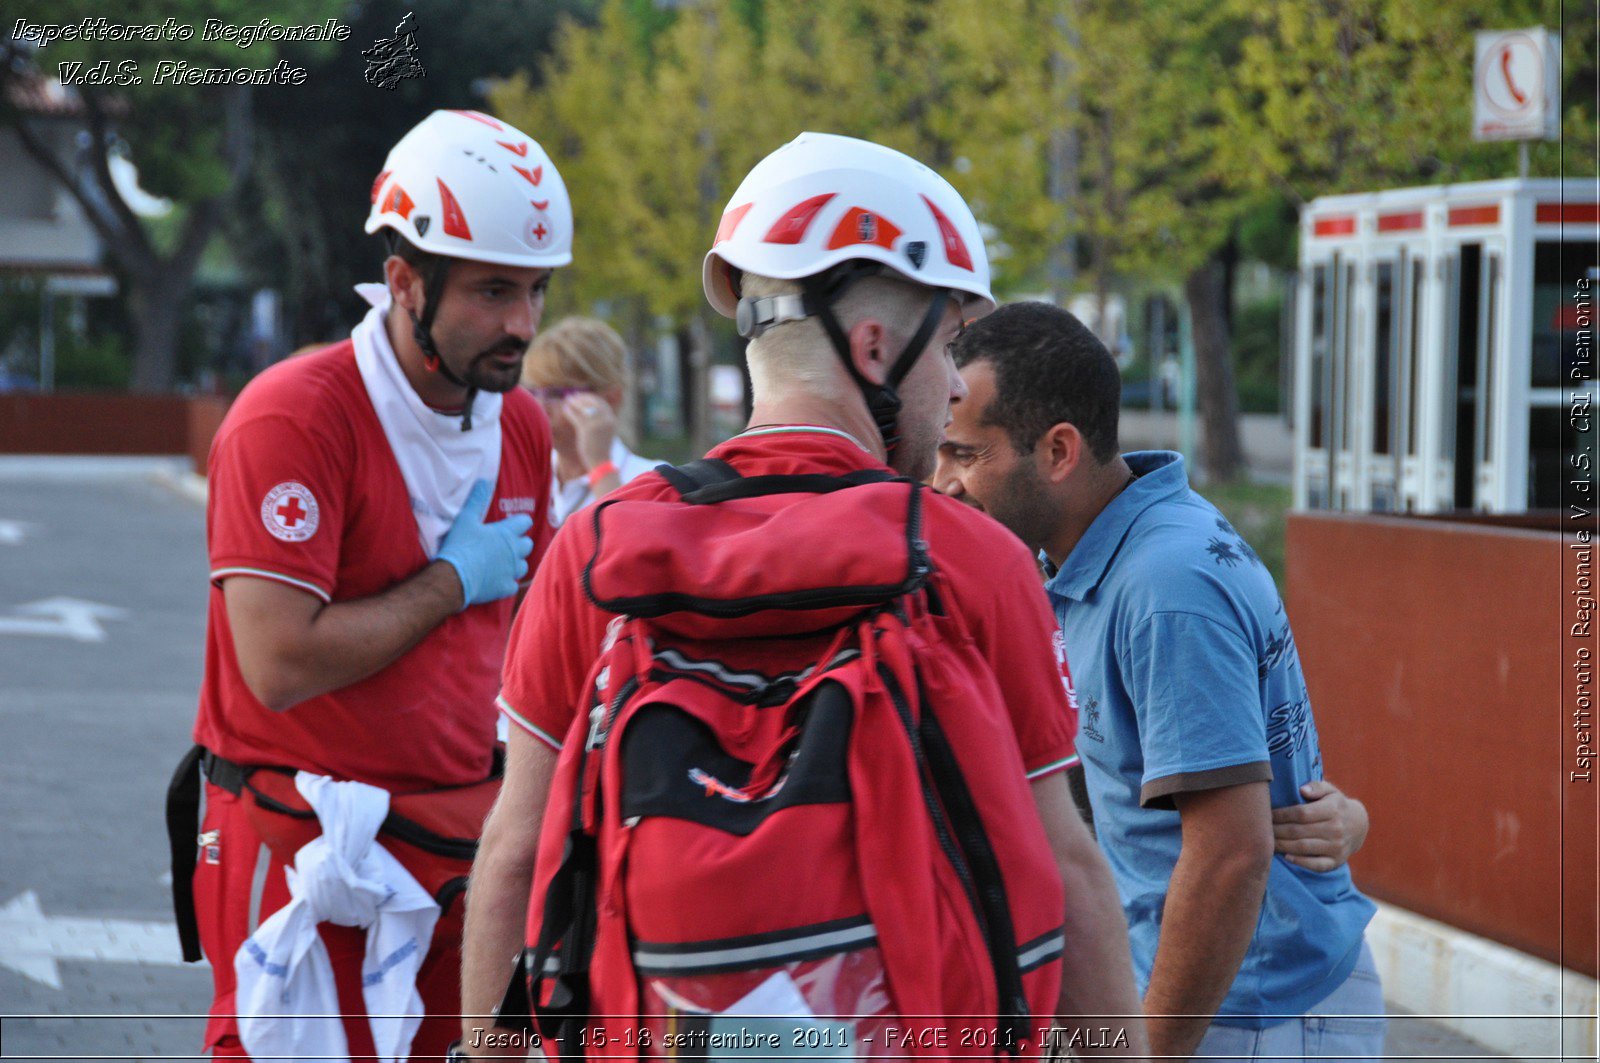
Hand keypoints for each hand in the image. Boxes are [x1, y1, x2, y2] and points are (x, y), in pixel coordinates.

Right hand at [436, 479, 533, 608]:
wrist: (452, 577)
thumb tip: (485, 480)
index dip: (518, 522)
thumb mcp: (465, 518)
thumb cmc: (459, 545)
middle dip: (519, 543)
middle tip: (504, 544)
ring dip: (515, 563)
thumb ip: (477, 499)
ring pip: (523, 566)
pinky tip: (496, 581)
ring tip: (501, 563)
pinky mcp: (506, 587)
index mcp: (507, 533)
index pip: (525, 522)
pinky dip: (506, 582)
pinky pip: (513, 585)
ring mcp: (512, 571)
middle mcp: (514, 552)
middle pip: (528, 544)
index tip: (510, 524)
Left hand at [562, 394, 616, 470]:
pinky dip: (570, 411)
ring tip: (568, 400)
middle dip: (583, 398)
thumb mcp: (604, 434)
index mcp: (612, 421)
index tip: (583, 396)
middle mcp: (606, 420)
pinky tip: (565, 409)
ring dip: (575, 402)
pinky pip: (577, 416)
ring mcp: (597, 424)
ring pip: (584, 407)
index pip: (602, 404)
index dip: (592, 398)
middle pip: (594, 402)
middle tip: (574, 396)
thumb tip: (591, 415)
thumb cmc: (601, 450)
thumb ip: (600, 423)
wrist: (601, 463)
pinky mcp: (587, 429)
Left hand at [1272, 779, 1368, 871]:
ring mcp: (1337, 847)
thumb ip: (1317, 786)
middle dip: (1277, 830)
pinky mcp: (1336, 861)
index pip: (1301, 813)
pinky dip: (1301, 862)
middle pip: (1299, 831)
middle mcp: (1336, 830)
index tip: (1267, 813)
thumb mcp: (1330, 790)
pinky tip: (1286, 857)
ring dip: (1282, 845)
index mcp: (1332, 810)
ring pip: (1304, 847)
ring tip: (1267, 841)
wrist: (1359, 826)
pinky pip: (1317, 865)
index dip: (1281, 814)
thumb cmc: (1336, 805)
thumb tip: (1302, 789)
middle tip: (1261, 829)